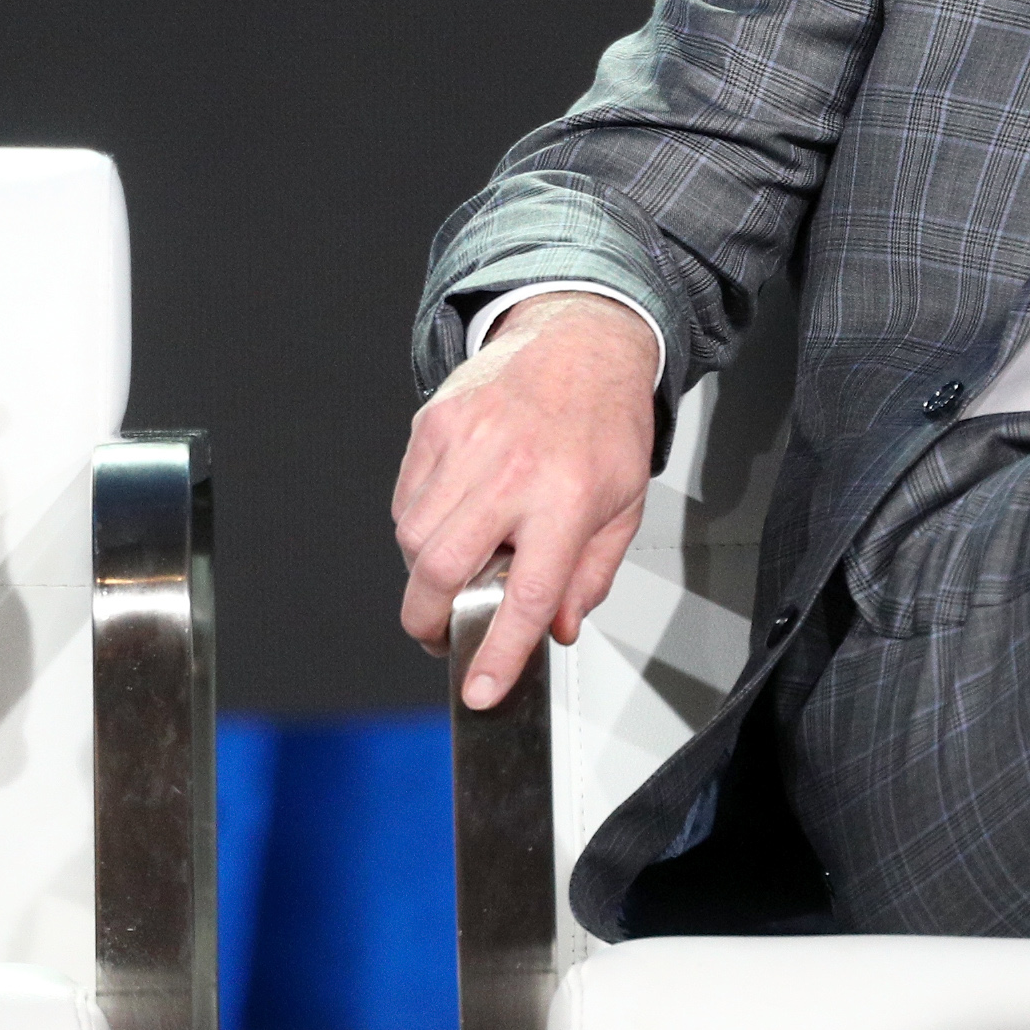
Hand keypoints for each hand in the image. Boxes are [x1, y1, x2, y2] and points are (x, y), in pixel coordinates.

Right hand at [393, 292, 661, 710]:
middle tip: (440, 636)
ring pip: (413, 537)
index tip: (479, 689)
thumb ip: (590, 576)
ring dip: (423, 574)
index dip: (498, 653)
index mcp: (565, 499)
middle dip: (428, 621)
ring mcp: (465, 444)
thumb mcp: (623, 507)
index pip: (524, 596)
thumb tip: (555, 630)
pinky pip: (406, 498)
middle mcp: (511, 472)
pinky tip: (449, 523)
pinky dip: (416, 527)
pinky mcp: (434, 425)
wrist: (577, 340)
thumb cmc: (604, 424)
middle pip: (440, 568)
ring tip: (453, 572)